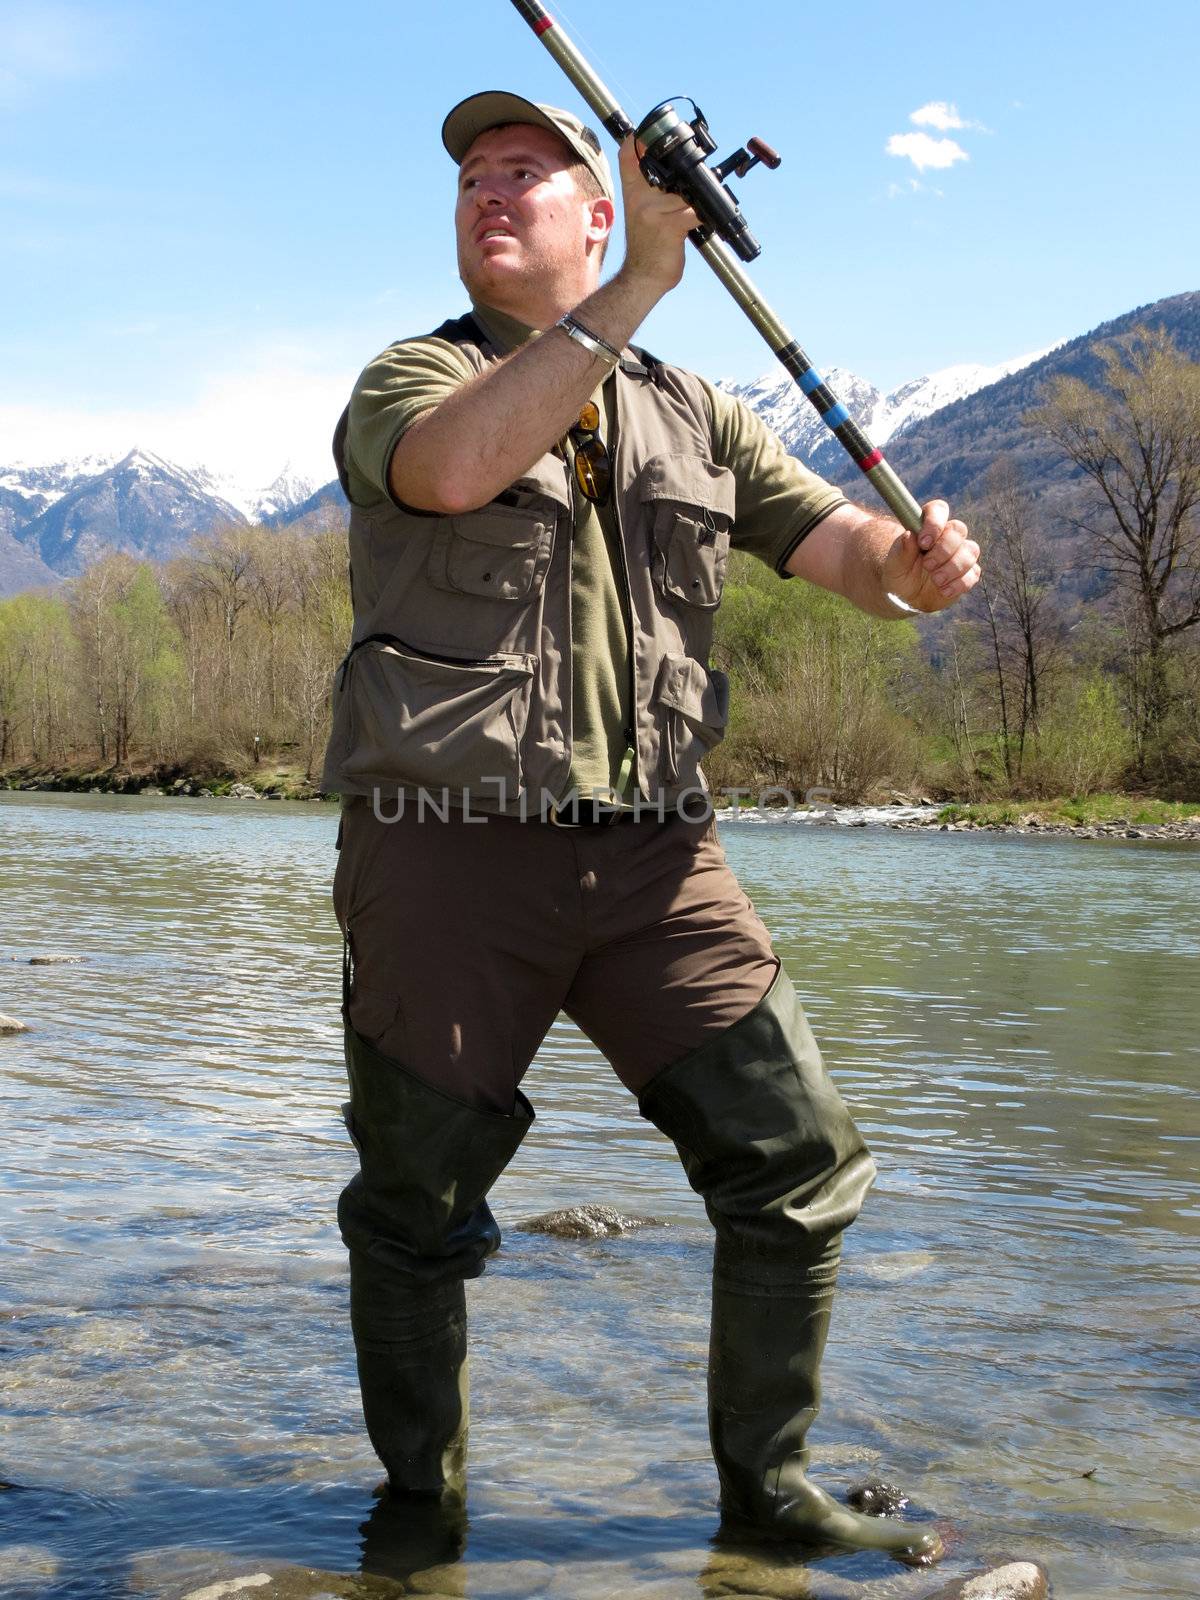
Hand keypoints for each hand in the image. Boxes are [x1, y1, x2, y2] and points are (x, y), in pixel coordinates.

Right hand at [615, 137, 699, 295]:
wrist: (643, 278)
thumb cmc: (648, 246)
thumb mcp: (641, 212)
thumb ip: (648, 189)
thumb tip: (667, 169)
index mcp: (632, 192)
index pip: (628, 155)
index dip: (638, 138)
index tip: (649, 131)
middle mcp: (639, 197)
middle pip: (668, 169)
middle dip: (686, 173)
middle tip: (697, 172)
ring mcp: (653, 211)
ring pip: (686, 192)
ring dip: (697, 201)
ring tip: (698, 210)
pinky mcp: (669, 226)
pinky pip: (693, 212)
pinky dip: (703, 217)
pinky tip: (703, 222)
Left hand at [882, 500, 980, 612]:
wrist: (906, 597)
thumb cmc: (900, 574)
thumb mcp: (894, 564)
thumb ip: (901, 550)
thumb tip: (908, 535)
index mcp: (928, 527)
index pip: (939, 510)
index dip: (934, 523)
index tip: (923, 543)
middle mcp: (947, 537)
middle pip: (958, 530)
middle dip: (943, 550)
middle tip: (927, 565)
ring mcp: (960, 554)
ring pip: (970, 551)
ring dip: (952, 568)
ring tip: (935, 580)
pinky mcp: (968, 573)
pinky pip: (973, 573)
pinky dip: (959, 583)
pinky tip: (944, 590)